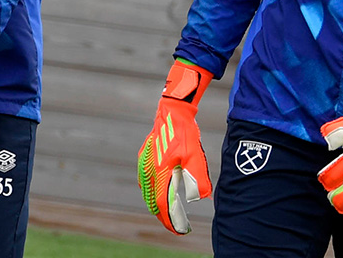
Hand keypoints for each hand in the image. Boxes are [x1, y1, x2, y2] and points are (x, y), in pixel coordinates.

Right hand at [137, 60, 213, 234]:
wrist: (172, 112)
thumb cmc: (185, 134)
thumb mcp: (195, 156)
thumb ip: (196, 178)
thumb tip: (198, 198)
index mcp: (160, 171)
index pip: (162, 203)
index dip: (170, 219)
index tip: (179, 229)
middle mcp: (148, 170)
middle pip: (152, 201)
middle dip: (163, 215)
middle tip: (175, 225)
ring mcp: (143, 164)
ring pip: (147, 192)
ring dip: (156, 205)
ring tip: (167, 214)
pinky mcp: (143, 158)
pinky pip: (144, 182)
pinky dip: (151, 192)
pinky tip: (158, 193)